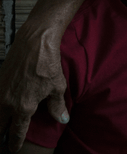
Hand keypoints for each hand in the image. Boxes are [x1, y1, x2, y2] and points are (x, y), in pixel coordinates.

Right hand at [0, 22, 68, 152]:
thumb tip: (62, 119)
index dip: (15, 143)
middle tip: (3, 139)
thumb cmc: (48, 63)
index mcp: (24, 107)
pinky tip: (1, 105)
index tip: (14, 149)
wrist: (35, 42)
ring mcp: (0, 92)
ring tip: (2, 123)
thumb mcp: (57, 86)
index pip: (16, 132)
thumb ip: (57, 105)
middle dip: (0, 135)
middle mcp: (8, 103)